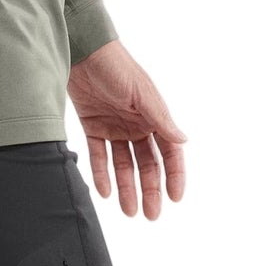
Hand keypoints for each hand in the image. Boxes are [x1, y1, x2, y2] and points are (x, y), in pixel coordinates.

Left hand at [67, 39, 187, 218]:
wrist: (82, 51)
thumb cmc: (117, 67)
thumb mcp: (141, 93)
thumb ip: (160, 118)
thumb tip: (184, 140)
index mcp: (154, 116)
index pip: (169, 152)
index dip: (174, 175)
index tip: (175, 198)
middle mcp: (136, 124)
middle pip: (147, 163)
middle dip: (150, 189)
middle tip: (151, 215)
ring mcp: (115, 126)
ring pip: (124, 164)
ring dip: (127, 187)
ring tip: (129, 211)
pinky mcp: (93, 125)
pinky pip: (100, 155)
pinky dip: (103, 173)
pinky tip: (106, 192)